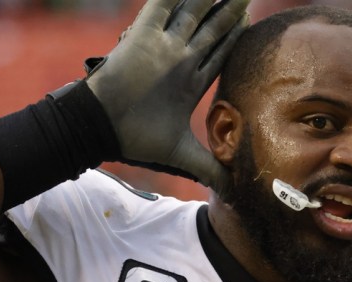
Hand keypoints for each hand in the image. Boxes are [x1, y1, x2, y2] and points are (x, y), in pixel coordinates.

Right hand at [86, 0, 249, 194]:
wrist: (100, 127)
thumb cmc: (136, 140)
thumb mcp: (182, 154)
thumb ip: (209, 168)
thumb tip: (234, 193)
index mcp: (190, 81)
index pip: (219, 53)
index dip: (234, 36)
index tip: (250, 21)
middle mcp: (179, 59)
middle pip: (211, 29)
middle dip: (229, 11)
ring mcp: (162, 46)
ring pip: (192, 12)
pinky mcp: (142, 35)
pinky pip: (162, 5)